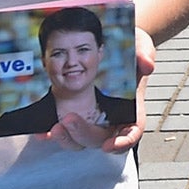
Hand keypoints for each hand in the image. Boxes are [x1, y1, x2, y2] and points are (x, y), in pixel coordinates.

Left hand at [50, 30, 153, 154]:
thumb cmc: (132, 50)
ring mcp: (93, 117)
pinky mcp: (76, 112)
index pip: (132, 131)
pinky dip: (52, 134)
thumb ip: (144, 55)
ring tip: (54, 128)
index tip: (111, 145)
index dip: (123, 142)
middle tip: (69, 120)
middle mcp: (112, 117)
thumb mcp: (141, 46)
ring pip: (81, 140)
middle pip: (101, 139)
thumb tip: (146, 65)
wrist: (116, 43)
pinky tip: (42, 132)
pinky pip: (65, 129)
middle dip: (84, 135)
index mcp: (131, 108)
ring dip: (67, 138)